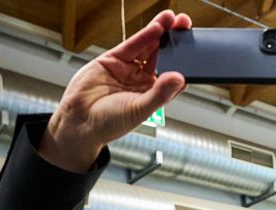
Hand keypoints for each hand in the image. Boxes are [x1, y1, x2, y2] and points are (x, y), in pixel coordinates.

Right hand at [40, 10, 191, 171]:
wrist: (78, 121)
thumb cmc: (109, 123)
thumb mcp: (139, 110)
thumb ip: (159, 94)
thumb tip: (179, 79)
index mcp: (154, 95)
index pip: (175, 76)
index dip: (186, 63)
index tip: (197, 51)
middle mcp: (143, 81)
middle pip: (164, 57)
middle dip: (175, 42)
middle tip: (186, 26)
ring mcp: (128, 69)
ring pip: (149, 47)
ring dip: (161, 33)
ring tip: (173, 20)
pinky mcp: (113, 60)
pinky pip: (132, 45)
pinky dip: (144, 35)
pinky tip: (156, 27)